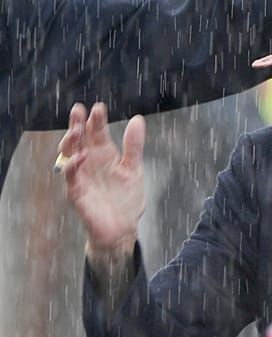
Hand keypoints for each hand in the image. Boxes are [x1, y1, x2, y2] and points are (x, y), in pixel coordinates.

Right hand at [59, 103, 144, 269]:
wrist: (122, 230)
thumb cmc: (126, 200)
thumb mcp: (134, 169)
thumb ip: (133, 146)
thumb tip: (137, 119)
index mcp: (104, 156)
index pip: (97, 133)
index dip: (97, 120)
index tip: (99, 107)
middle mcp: (89, 163)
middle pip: (79, 139)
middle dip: (77, 124)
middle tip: (78, 109)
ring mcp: (81, 177)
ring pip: (69, 154)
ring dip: (71, 141)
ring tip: (76, 129)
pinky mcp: (76, 193)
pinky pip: (71, 176)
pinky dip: (73, 166)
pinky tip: (80, 156)